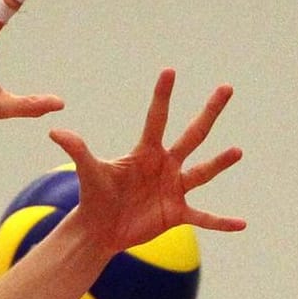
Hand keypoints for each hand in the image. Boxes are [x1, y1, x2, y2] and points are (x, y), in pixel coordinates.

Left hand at [48, 69, 244, 257]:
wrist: (100, 228)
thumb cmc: (95, 195)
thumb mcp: (88, 172)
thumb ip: (78, 151)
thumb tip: (55, 132)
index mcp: (145, 151)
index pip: (156, 118)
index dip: (162, 95)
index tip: (170, 70)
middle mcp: (165, 165)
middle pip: (192, 134)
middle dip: (209, 112)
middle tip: (226, 87)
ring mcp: (174, 188)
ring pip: (202, 172)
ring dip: (220, 162)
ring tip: (237, 151)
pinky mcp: (177, 213)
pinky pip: (204, 217)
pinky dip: (222, 221)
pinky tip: (241, 224)